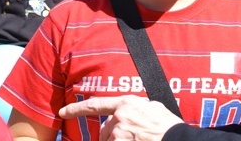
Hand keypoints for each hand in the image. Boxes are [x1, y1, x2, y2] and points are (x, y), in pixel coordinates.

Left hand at [60, 95, 182, 140]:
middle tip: (132, 137)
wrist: (177, 140)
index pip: (96, 105)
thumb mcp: (154, 108)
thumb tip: (134, 110)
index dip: (77, 108)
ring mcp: (119, 134)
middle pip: (105, 131)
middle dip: (112, 137)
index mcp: (127, 104)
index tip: (63, 111)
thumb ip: (138, 107)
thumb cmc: (169, 126)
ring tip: (139, 139)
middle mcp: (120, 117)